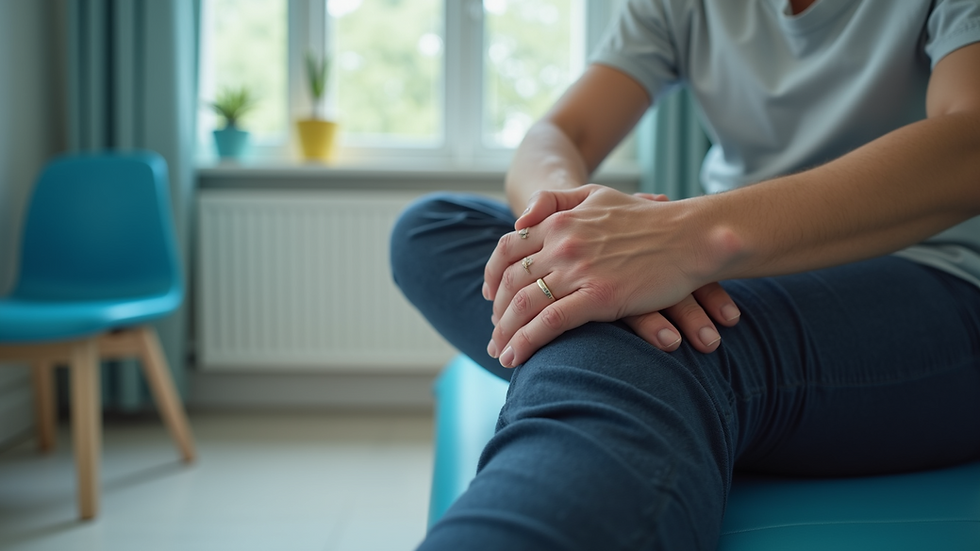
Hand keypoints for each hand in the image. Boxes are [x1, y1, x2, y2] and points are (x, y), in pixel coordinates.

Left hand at [483, 185, 738, 366]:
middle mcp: (562, 244)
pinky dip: (526, 343)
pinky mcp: (599, 296)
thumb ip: (556, 199)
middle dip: (497, 313)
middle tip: (493, 334)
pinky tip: (516, 358)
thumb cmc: (648, 218)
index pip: (507, 251)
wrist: (691, 234)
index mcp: (558, 221)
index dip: (492, 276)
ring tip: (499, 352)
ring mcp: (579, 270)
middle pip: (510, 282)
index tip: (490, 297)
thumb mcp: (596, 194)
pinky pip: (549, 323)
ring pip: (525, 305)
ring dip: (505, 333)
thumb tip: (520, 218)